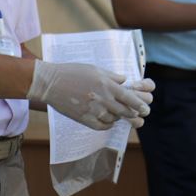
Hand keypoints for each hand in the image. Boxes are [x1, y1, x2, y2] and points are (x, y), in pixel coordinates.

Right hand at [27, 61, 153, 129]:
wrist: (51, 83)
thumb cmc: (73, 72)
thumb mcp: (95, 69)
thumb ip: (112, 76)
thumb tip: (124, 80)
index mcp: (106, 85)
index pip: (128, 97)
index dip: (138, 104)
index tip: (144, 108)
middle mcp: (102, 99)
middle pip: (124, 111)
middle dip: (133, 114)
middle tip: (138, 115)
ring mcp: (93, 110)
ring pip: (113, 119)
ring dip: (118, 118)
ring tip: (119, 115)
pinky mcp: (84, 119)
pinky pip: (101, 126)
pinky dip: (107, 125)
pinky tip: (107, 120)